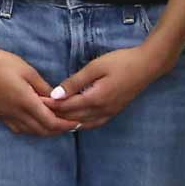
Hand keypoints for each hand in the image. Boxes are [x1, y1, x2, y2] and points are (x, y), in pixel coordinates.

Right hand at [0, 38, 73, 136]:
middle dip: (58, 130)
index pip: (50, 121)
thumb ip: (43, 87)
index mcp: (25, 101)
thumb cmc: (4, 63)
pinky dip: (31, 130)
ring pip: (30, 132)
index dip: (65, 125)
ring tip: (56, 124)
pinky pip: (18, 129)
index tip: (76, 122)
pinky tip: (35, 124)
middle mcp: (16, 112)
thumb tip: (57, 99)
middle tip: (70, 124)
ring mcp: (6, 115)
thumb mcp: (28, 71)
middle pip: (42, 130)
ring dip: (45, 131)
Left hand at [49, 40, 174, 130]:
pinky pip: (94, 123)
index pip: (66, 107)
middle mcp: (102, 111)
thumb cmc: (121, 62)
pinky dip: (81, 123)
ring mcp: (110, 113)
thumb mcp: (95, 67)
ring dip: (67, 121)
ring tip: (52, 117)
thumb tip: (56, 95)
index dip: (50, 105)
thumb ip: (75, 82)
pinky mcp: (115, 111)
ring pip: (83, 123)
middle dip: (55, 115)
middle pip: (73, 118)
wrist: (148, 65)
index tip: (36, 102)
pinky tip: (75, 121)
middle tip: (39, 111)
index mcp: (95, 99)